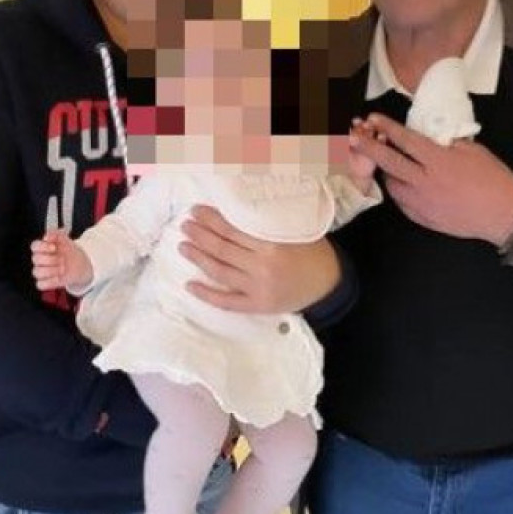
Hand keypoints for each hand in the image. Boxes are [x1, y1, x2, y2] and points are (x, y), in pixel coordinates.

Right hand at [31, 229, 93, 291]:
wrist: (81, 265)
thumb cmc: (70, 253)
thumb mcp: (67, 240)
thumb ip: (57, 234)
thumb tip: (47, 235)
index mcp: (43, 248)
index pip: (34, 246)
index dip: (43, 246)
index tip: (54, 248)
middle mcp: (40, 260)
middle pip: (35, 259)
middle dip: (51, 259)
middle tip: (62, 260)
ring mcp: (42, 271)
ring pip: (36, 272)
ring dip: (51, 270)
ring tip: (63, 269)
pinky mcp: (45, 282)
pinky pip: (40, 284)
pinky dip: (50, 281)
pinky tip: (59, 277)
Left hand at [179, 206, 341, 312]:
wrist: (329, 283)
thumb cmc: (311, 251)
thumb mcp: (295, 229)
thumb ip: (267, 222)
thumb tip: (235, 207)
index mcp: (273, 244)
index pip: (233, 229)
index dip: (211, 219)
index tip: (196, 211)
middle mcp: (263, 267)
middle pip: (222, 248)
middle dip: (200, 235)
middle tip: (185, 225)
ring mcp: (258, 289)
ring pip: (219, 272)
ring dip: (198, 258)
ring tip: (183, 247)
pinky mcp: (257, 306)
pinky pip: (226, 302)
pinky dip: (207, 294)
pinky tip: (190, 285)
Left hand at [348, 112, 512, 243]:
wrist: (505, 215)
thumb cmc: (494, 179)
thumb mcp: (474, 151)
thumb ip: (447, 143)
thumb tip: (431, 136)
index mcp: (438, 160)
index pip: (405, 140)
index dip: (387, 128)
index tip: (373, 118)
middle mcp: (425, 181)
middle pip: (389, 162)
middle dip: (368, 148)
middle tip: (354, 138)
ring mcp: (422, 203)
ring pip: (392, 185)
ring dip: (385, 172)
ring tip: (383, 162)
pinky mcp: (424, 219)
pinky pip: (402, 203)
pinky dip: (399, 191)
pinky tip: (401, 184)